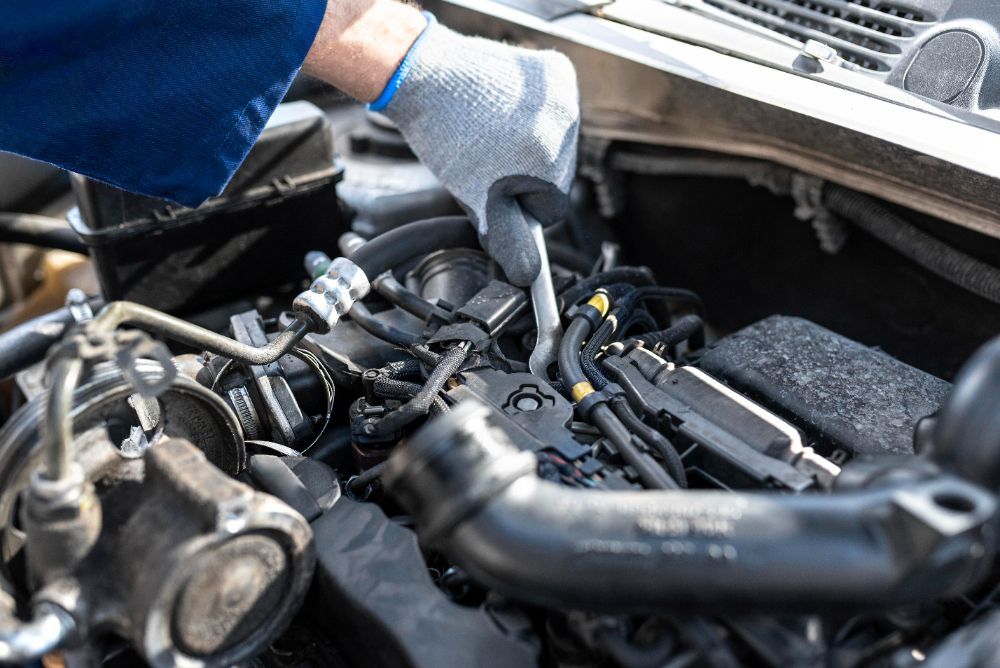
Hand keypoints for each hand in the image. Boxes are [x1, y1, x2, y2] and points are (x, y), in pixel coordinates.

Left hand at [378, 19, 579, 285]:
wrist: (424, 74)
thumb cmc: (444, 134)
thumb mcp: (475, 199)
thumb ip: (506, 241)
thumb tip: (529, 276)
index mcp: (546, 160)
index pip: (552, 209)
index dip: (519, 206)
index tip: (497, 192)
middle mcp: (563, 123)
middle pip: (558, 176)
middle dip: (526, 176)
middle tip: (489, 161)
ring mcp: (563, 93)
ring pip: (558, 143)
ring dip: (530, 145)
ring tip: (494, 134)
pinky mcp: (558, 71)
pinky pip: (556, 111)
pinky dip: (535, 114)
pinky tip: (506, 111)